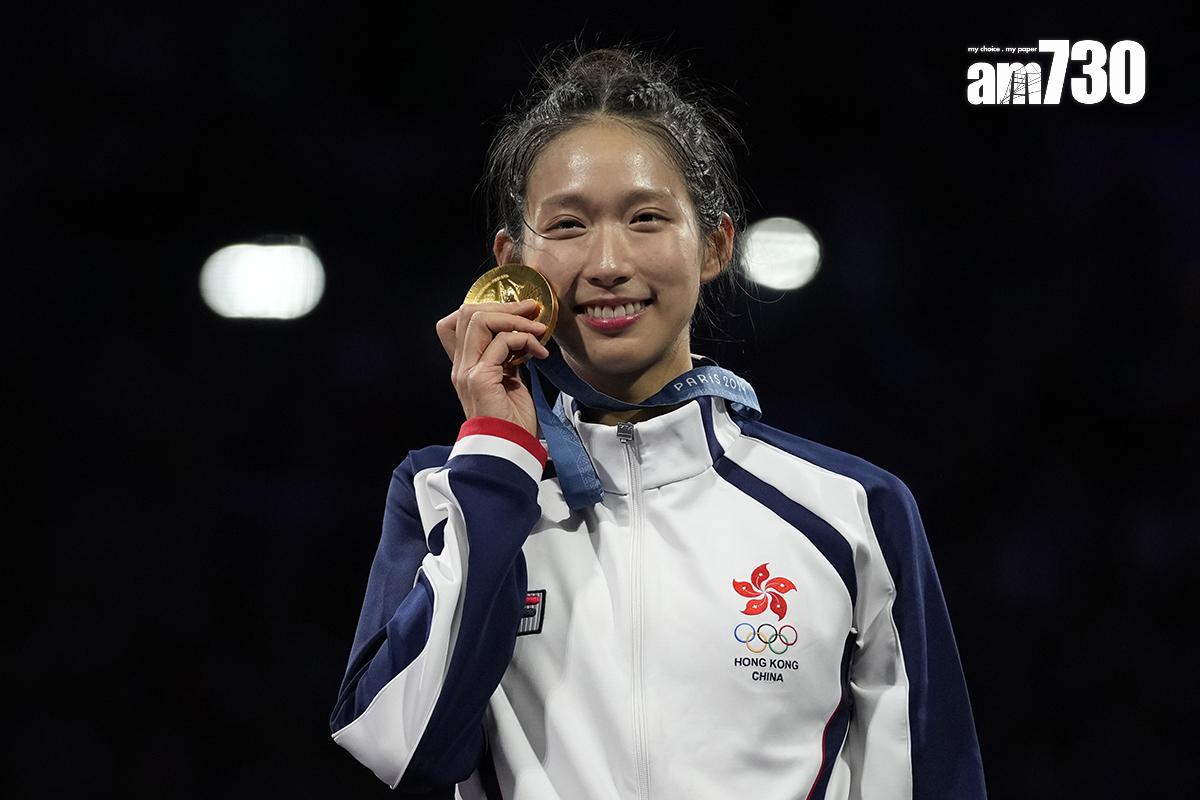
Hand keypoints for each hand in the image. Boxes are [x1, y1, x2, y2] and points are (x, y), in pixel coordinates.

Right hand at [435, 299, 549, 436]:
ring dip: (515, 319)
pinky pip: (502, 341)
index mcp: (464, 366)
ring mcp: (467, 371)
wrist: (511, 450)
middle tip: (532, 311)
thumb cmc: (513, 421)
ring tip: (538, 331)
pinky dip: (525, 339)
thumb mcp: (510, 381)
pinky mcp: (480, 378)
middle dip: (504, 306)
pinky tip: (540, 353)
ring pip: (480, 319)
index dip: (487, 309)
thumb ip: (508, 358)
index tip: (517, 313)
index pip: (457, 322)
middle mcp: (460, 366)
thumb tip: (522, 335)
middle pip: (467, 313)